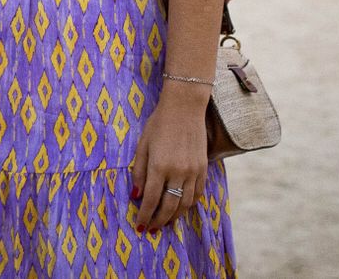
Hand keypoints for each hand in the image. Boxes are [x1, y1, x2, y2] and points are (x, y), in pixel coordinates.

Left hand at [130, 87, 208, 233]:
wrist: (185, 107)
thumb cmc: (159, 124)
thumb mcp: (142, 145)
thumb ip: (138, 171)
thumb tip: (136, 195)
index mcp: (159, 166)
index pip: (150, 199)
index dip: (145, 216)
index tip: (140, 227)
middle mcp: (178, 171)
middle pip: (169, 206)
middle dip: (159, 221)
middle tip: (151, 230)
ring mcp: (193, 171)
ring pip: (186, 203)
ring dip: (175, 217)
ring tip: (166, 223)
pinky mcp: (203, 168)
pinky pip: (198, 194)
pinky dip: (189, 205)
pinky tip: (181, 208)